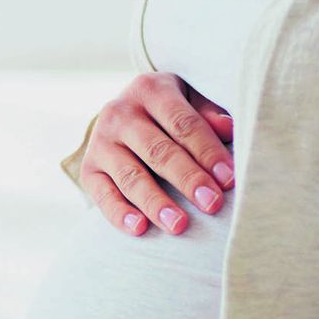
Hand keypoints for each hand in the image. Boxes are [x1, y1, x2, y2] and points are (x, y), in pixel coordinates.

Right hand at [75, 73, 235, 236]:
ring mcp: (101, 142)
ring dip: (156, 202)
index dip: (207, 152)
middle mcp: (120, 113)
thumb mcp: (190, 100)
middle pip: (158, 151)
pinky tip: (140, 228)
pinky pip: (102, 194)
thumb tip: (230, 129)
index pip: (182, 123)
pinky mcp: (88, 169)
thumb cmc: (170, 111)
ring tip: (178, 225)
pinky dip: (119, 213)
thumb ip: (208, 113)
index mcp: (150, 90)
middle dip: (187, 179)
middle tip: (211, 203)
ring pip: (131, 175)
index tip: (228, 179)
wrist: (124, 114)